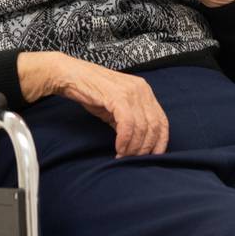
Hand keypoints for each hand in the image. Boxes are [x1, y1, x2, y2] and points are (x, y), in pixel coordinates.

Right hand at [21, 52, 168, 156]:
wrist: (72, 76)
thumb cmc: (92, 92)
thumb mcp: (117, 107)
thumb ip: (130, 121)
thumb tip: (138, 144)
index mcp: (145, 91)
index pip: (162, 121)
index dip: (160, 142)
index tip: (153, 156)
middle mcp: (142, 90)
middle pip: (154, 126)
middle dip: (145, 148)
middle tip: (132, 159)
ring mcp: (131, 92)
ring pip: (142, 127)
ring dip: (133, 147)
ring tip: (123, 155)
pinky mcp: (117, 96)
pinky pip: (128, 125)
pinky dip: (125, 140)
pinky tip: (118, 148)